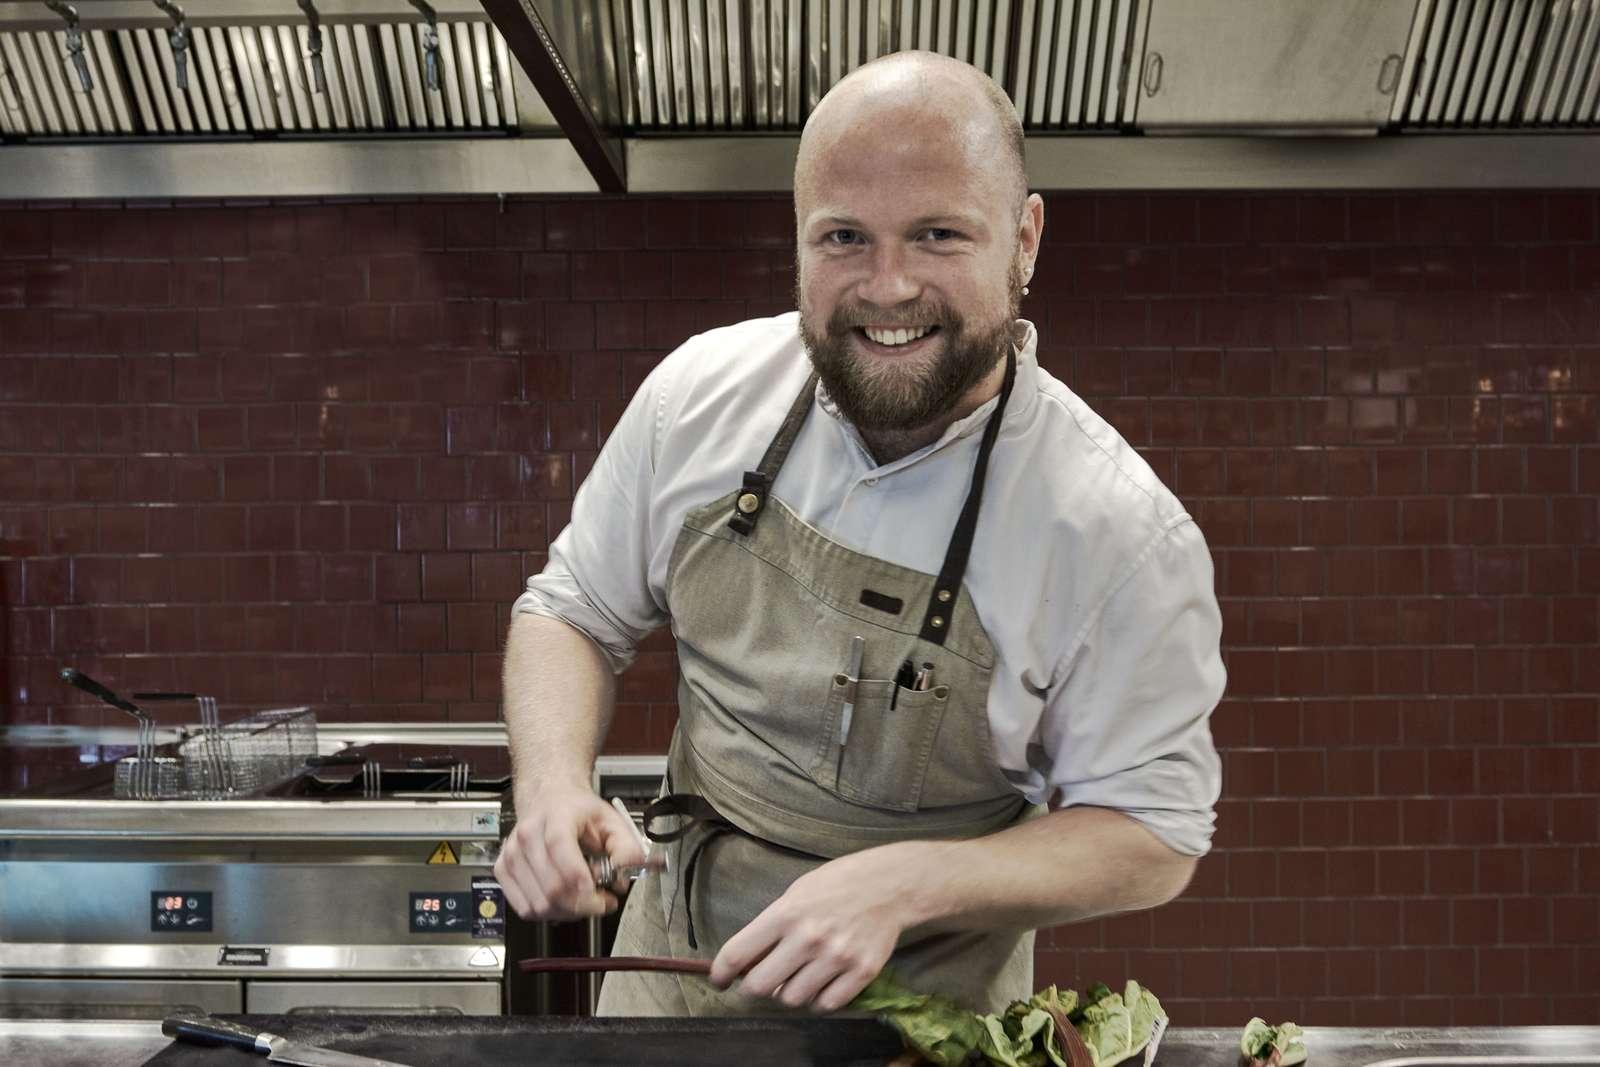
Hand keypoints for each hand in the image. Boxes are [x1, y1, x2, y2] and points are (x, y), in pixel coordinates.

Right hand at [494, 783, 652, 921]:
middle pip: (552, 887)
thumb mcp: (611, 820)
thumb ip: (626, 845)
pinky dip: (549, 913)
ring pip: (539, 904)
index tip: (600, 895)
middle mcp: (528, 836)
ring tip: (584, 900)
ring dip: (568, 912)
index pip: (560, 849)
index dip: (579, 879)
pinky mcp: (502, 870)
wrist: (549, 800)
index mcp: (555, 818)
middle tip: (603, 901)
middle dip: (584, 904)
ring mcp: (512, 855)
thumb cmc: (577, 812)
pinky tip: (564, 902)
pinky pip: (525, 909)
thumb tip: (628, 867)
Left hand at [709, 845, 915, 1011]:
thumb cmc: (838, 883)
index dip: (720, 973)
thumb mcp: (797, 892)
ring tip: (797, 976)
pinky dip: (818, 999)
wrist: (890, 884)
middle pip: (760, 986)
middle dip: (752, 988)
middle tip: (758, 983)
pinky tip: (821, 982)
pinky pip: (826, 1005)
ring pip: (792, 999)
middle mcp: (808, 938)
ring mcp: (836, 958)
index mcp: (786, 913)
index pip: (738, 954)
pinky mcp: (861, 973)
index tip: (718, 980)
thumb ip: (772, 925)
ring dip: (788, 993)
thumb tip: (748, 961)